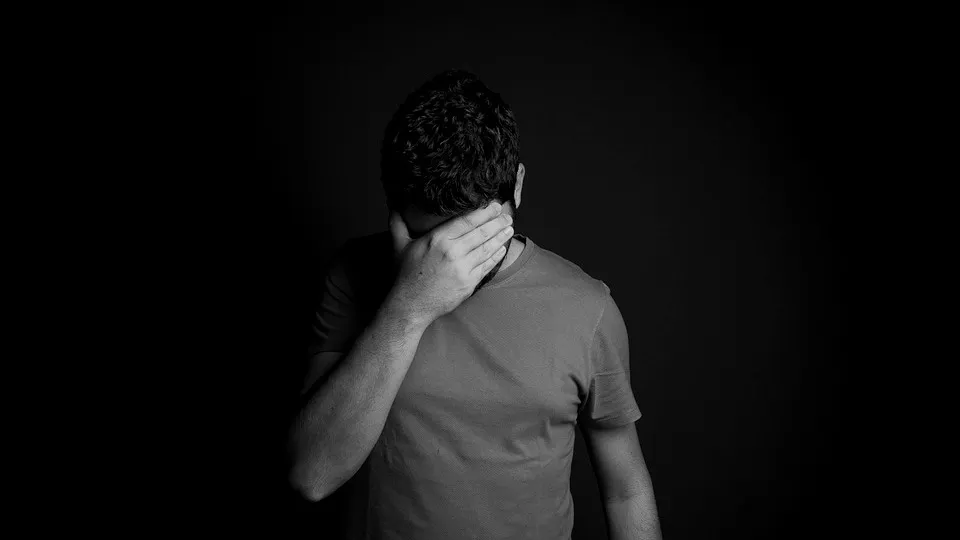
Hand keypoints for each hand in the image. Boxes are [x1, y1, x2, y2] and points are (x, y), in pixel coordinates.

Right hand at [386, 202, 513, 323]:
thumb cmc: (405, 275)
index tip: (494, 205)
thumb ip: (398, 224)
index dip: (484, 212)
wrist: (410, 305)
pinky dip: (496, 256)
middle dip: (497, 222)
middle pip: (481, 233)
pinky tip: (501, 248)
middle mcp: (452, 252)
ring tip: (509, 228)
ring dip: (500, 237)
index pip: (467, 221)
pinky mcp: (468, 284)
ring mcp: (462, 269)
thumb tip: (394, 206)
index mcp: (437, 239)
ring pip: (487, 249)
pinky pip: (486, 266)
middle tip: (508, 214)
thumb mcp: (399, 246)